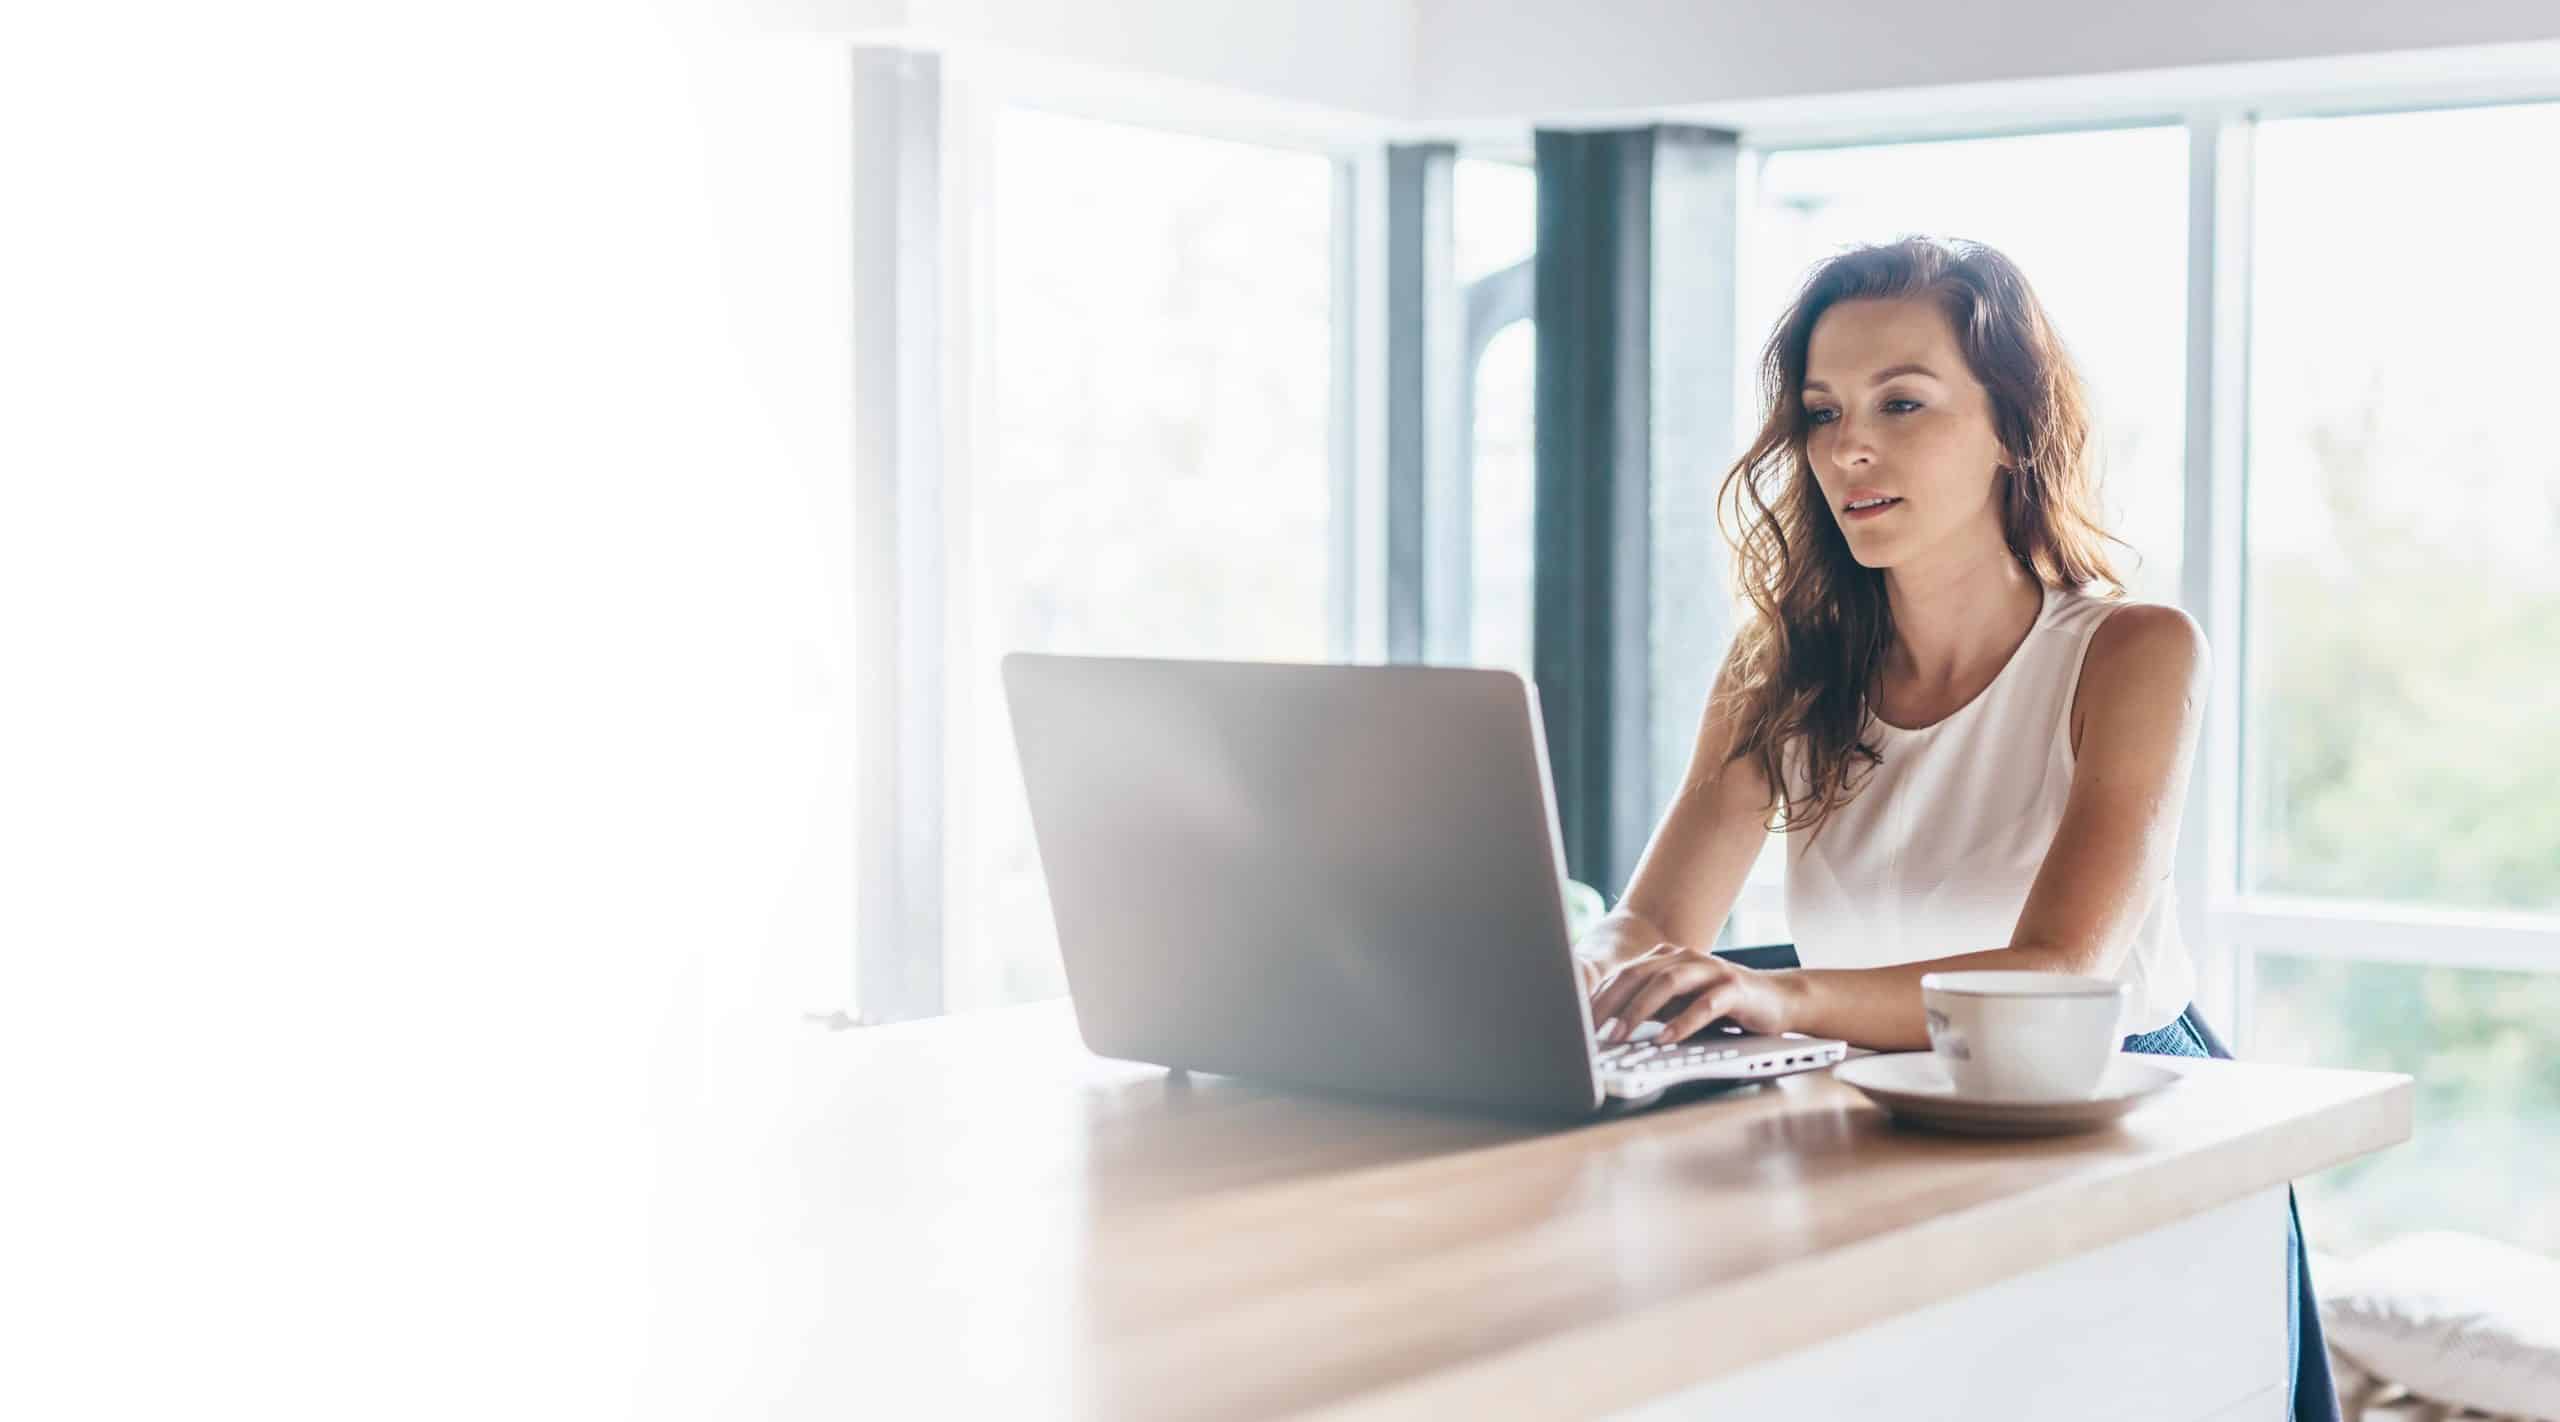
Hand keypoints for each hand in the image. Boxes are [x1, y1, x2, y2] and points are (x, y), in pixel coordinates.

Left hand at [1586, 943, 1796, 1044]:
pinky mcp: (1734, 988)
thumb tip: (1602, 1029)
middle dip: (1610, 1004)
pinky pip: (1704, 1004)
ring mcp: (1710, 969)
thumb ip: (1645, 1008)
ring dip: (1639, 1011)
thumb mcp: (1676, 1005)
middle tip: (1589, 1032)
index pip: (1622, 975)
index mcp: (1665, 958)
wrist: (1778, 1000)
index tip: (1574, 1024)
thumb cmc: (1719, 1006)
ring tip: (1621, 1036)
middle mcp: (1684, 957)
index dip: (1596, 998)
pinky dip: (1682, 1023)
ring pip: (1667, 983)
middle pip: (1638, 975)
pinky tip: (1666, 1039)